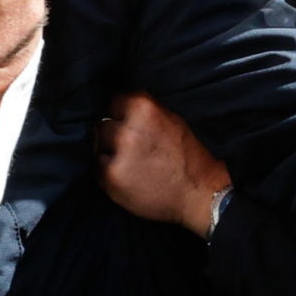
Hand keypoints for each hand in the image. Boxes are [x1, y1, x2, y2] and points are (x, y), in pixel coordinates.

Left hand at [95, 93, 229, 237]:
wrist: (198, 193)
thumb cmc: (188, 158)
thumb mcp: (173, 120)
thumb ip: (146, 112)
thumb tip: (125, 108)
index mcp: (143, 109)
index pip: (115, 102)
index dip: (121, 114)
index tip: (128, 125)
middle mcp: (127, 129)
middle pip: (103, 125)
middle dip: (114, 134)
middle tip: (132, 148)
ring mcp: (116, 154)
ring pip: (98, 146)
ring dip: (108, 153)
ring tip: (130, 164)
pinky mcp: (110, 177)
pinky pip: (97, 168)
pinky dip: (108, 173)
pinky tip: (127, 177)